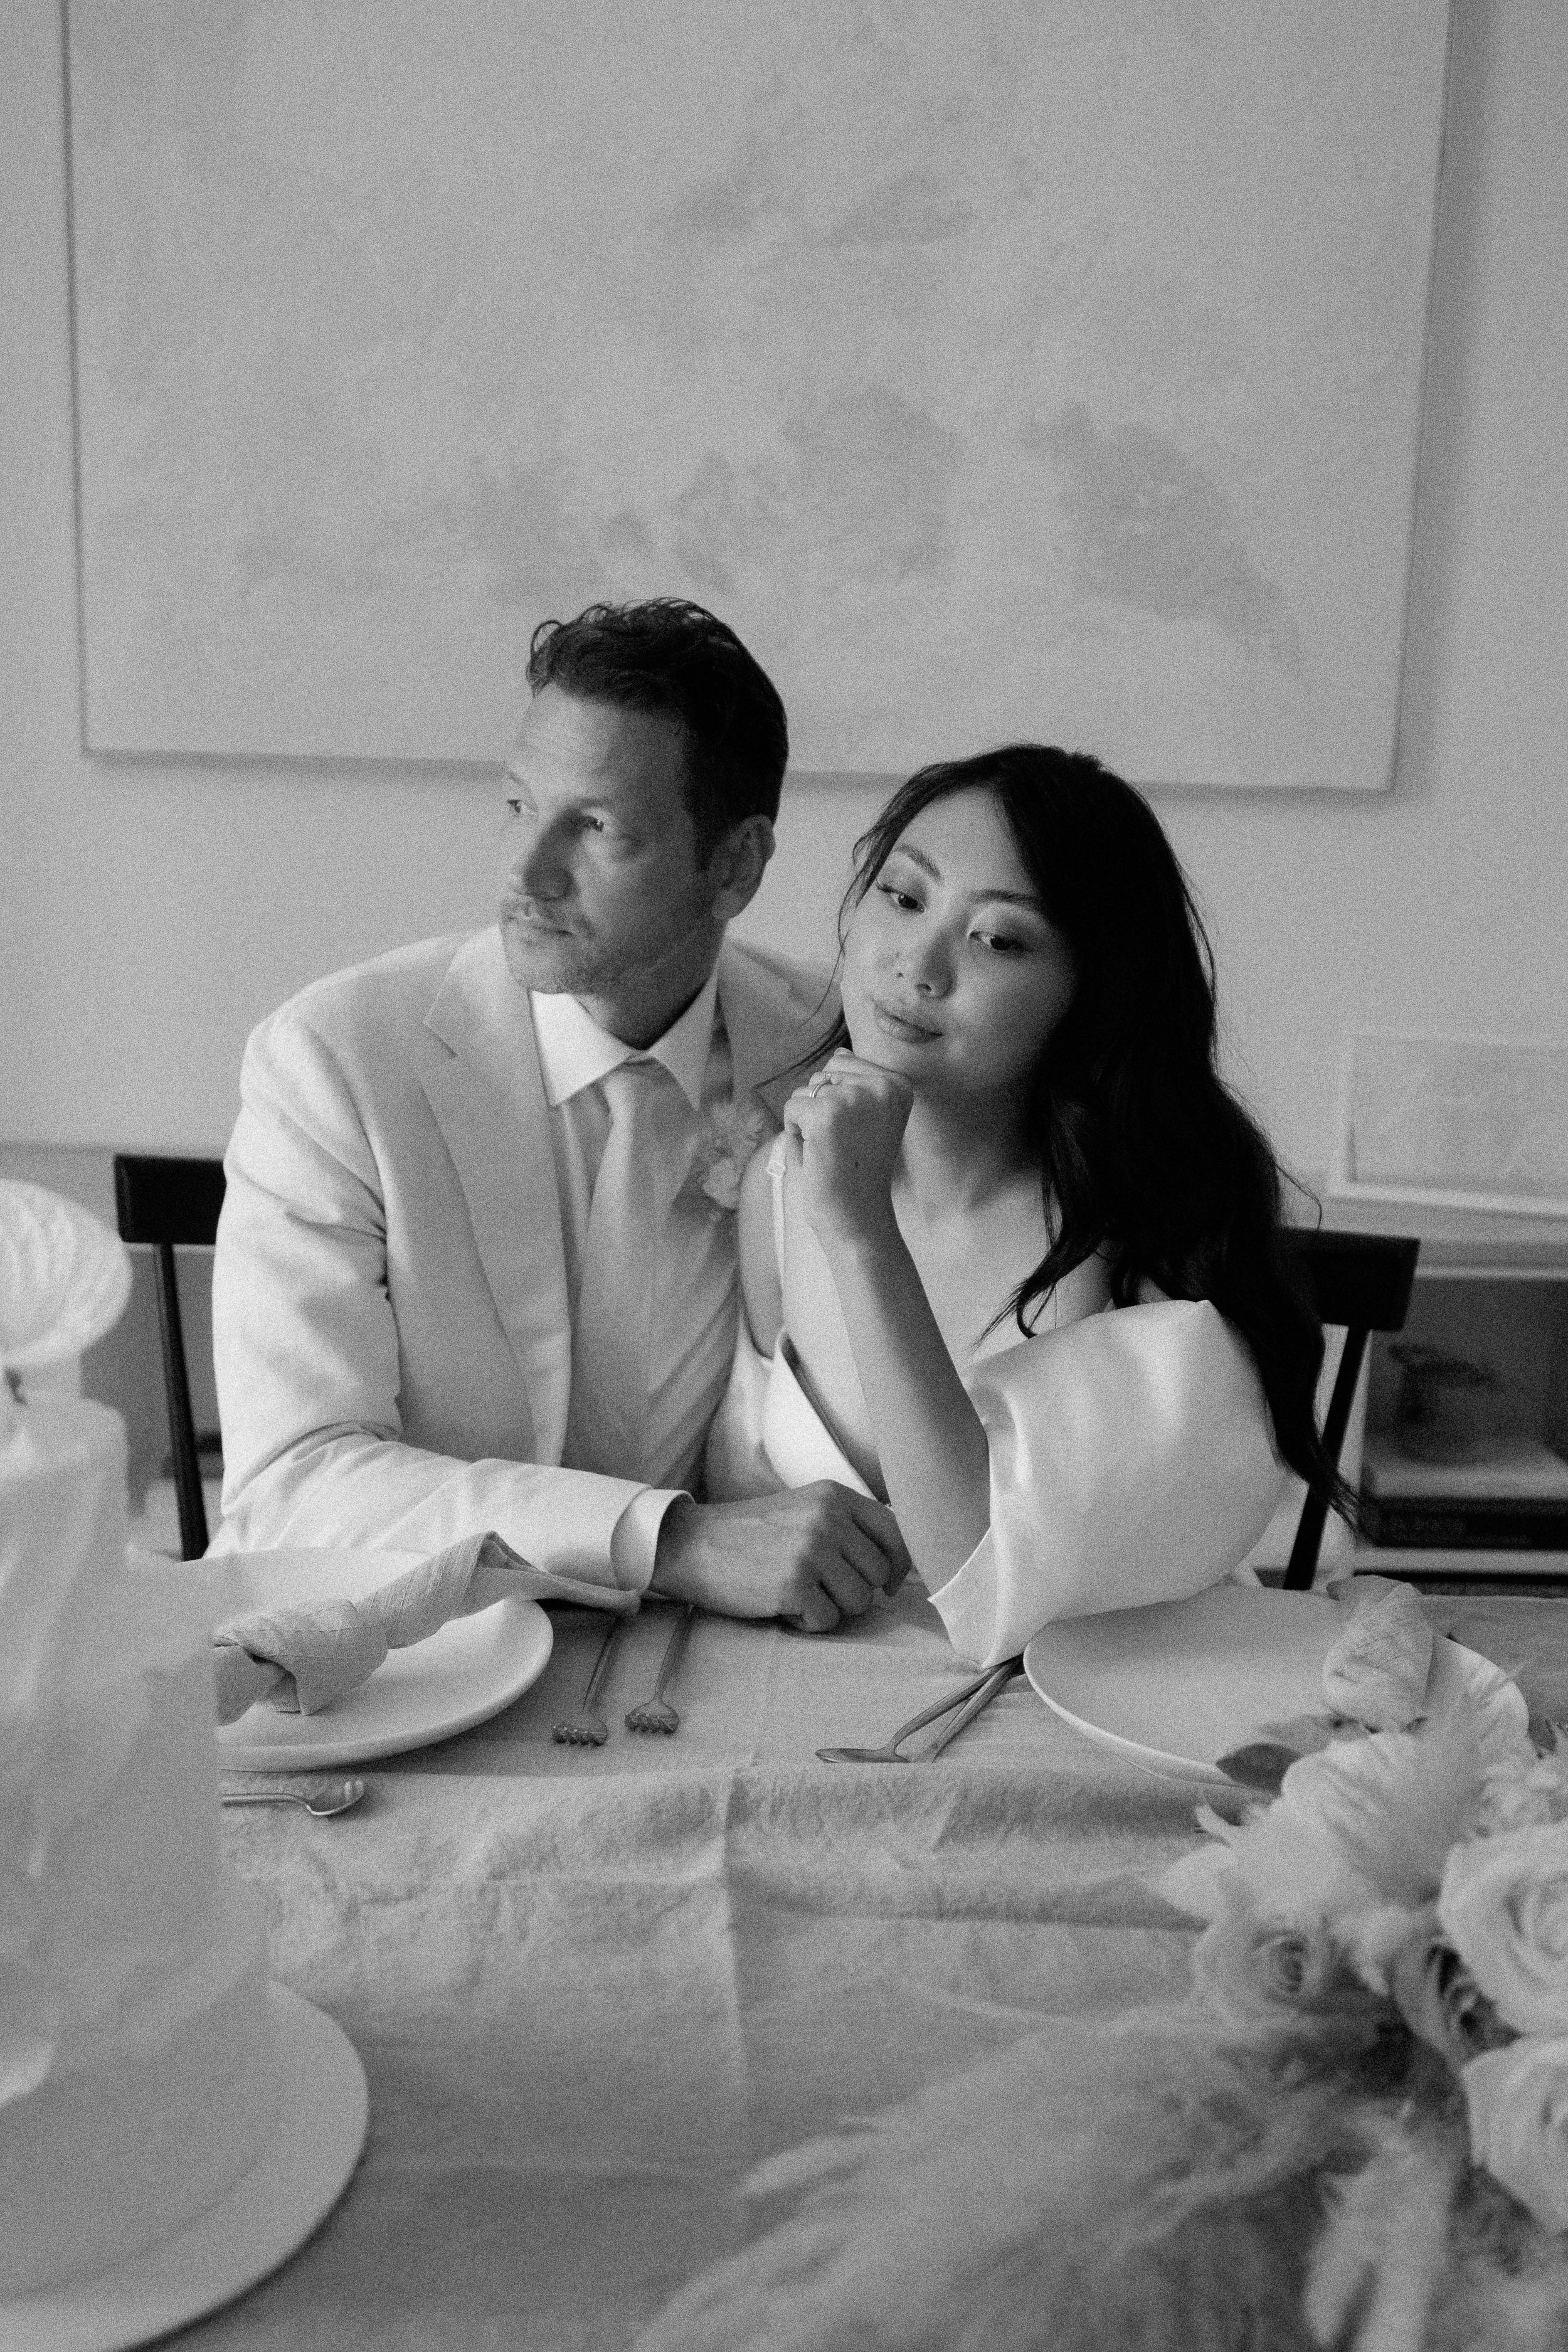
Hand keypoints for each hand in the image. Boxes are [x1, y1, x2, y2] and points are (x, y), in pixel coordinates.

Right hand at [649, 1484, 911, 1633]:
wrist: (694, 1544)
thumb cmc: (751, 1534)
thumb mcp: (804, 1509)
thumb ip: (845, 1526)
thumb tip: (891, 1566)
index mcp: (835, 1496)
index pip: (895, 1532)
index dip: (898, 1565)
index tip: (887, 1584)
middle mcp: (828, 1519)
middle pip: (877, 1575)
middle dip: (854, 1591)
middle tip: (818, 1588)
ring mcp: (812, 1551)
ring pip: (858, 1602)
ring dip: (832, 1608)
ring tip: (799, 1594)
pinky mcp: (794, 1585)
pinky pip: (827, 1621)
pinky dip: (807, 1623)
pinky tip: (783, 1606)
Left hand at [782, 1050, 914, 1250]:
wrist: (858, 1219)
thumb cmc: (857, 1173)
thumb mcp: (868, 1119)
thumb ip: (857, 1084)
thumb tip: (840, 1051)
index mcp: (898, 1084)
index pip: (843, 1062)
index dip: (836, 1100)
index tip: (857, 1134)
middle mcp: (882, 1085)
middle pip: (822, 1075)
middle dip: (819, 1110)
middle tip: (843, 1147)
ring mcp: (855, 1097)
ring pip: (805, 1091)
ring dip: (807, 1124)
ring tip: (831, 1153)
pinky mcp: (827, 1113)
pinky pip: (791, 1109)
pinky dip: (795, 1136)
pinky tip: (818, 1157)